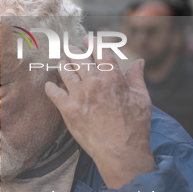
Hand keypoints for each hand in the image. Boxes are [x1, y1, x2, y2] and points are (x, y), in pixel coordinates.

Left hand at [45, 37, 155, 189]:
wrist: (121, 152)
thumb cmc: (135, 127)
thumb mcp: (142, 99)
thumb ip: (137, 78)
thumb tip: (139, 61)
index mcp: (113, 77)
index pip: (100, 51)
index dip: (93, 42)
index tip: (88, 39)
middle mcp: (94, 82)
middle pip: (79, 58)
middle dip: (73, 50)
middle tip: (69, 48)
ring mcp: (79, 96)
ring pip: (65, 71)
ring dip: (62, 64)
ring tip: (61, 63)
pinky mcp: (68, 110)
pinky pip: (53, 93)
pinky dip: (50, 87)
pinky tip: (49, 85)